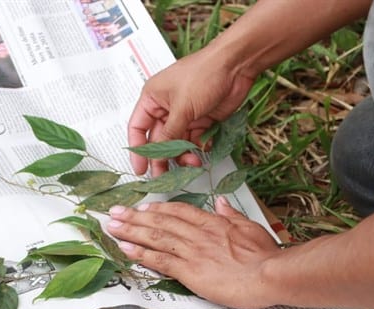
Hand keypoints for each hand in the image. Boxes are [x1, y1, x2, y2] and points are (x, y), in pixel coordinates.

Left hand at [107, 197, 280, 308]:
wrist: (269, 274)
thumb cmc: (265, 255)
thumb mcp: (250, 227)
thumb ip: (232, 215)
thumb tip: (221, 203)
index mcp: (212, 223)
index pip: (179, 212)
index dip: (158, 208)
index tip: (143, 206)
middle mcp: (197, 234)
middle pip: (160, 221)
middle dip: (134, 216)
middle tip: (114, 211)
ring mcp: (191, 252)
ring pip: (155, 237)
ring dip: (130, 231)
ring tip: (111, 226)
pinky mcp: (189, 271)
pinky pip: (159, 260)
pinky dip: (140, 253)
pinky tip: (125, 248)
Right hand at [128, 44, 255, 175]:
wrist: (235, 66)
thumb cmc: (203, 74)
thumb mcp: (182, 107)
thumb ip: (170, 134)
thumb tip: (160, 154)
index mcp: (152, 99)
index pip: (138, 128)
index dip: (137, 150)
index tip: (140, 169)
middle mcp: (165, 108)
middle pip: (158, 140)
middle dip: (162, 158)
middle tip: (164, 176)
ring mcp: (184, 115)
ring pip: (177, 143)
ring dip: (183, 155)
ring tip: (192, 161)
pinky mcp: (201, 121)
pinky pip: (194, 141)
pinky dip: (198, 148)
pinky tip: (203, 149)